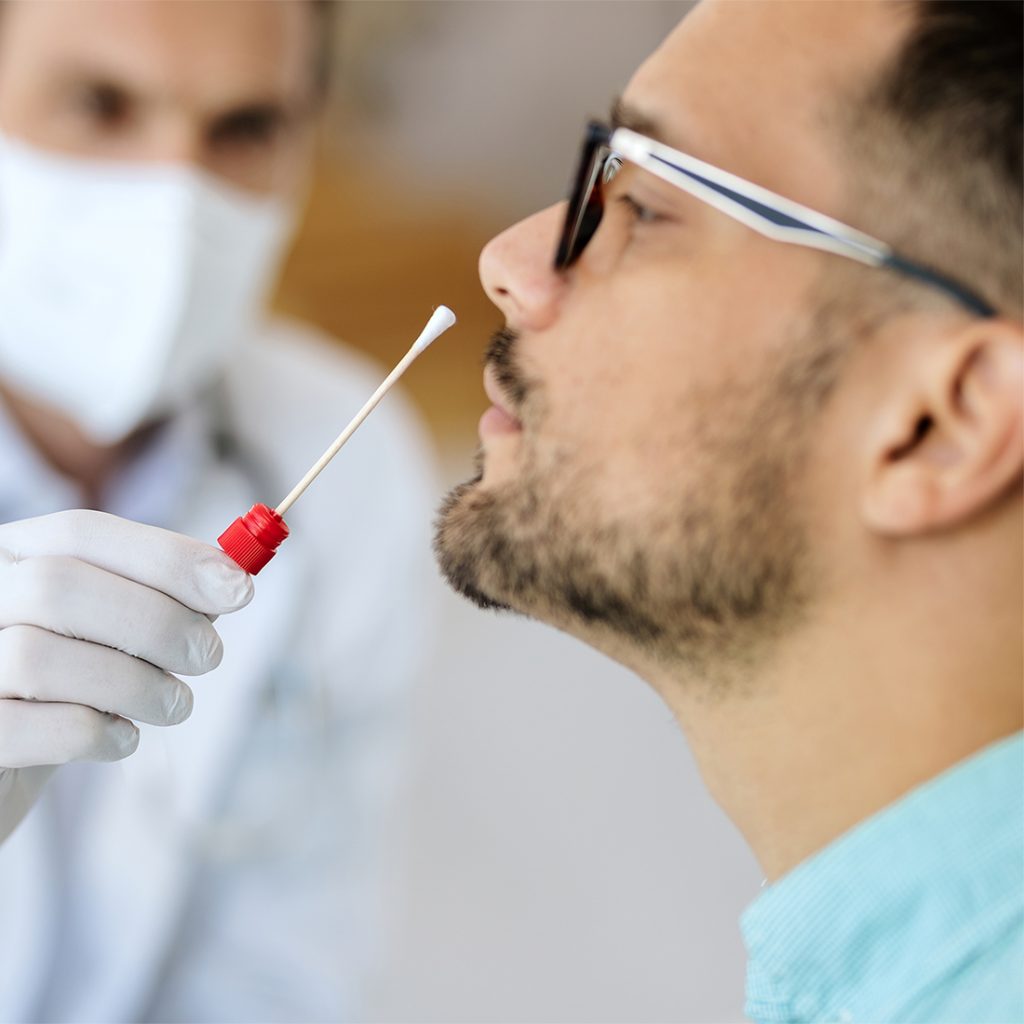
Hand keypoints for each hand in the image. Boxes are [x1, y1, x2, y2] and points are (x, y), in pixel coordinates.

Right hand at [0, 509, 252, 842]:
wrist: (0, 770)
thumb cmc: (64, 689)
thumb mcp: (107, 632)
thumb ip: (155, 599)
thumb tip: (229, 580)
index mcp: (8, 558)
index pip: (80, 533)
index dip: (166, 557)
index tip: (238, 587)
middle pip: (60, 585)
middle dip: (158, 621)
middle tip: (209, 655)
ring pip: (42, 657)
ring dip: (137, 684)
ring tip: (173, 703)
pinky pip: (30, 728)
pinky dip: (97, 734)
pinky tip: (120, 739)